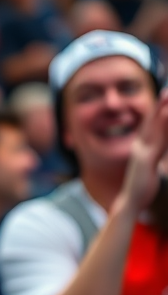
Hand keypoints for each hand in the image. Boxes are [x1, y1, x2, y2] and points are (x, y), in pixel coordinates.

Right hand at [117, 90, 167, 214]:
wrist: (130, 203)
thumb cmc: (140, 189)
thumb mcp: (147, 170)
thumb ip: (151, 159)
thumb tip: (152, 156)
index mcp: (141, 149)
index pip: (150, 127)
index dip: (157, 112)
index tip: (164, 98)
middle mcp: (139, 147)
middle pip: (151, 122)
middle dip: (159, 106)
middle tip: (167, 91)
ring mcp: (141, 152)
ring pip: (154, 128)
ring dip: (162, 111)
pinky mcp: (146, 160)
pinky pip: (158, 141)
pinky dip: (163, 128)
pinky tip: (167, 115)